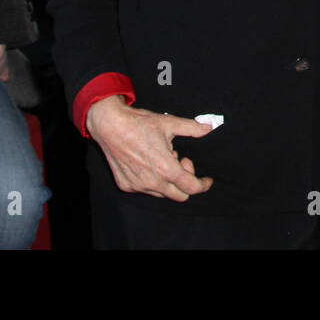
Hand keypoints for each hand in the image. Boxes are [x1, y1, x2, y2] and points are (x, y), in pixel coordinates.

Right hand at [84, 96, 213, 200]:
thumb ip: (193, 128)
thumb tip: (209, 127)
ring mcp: (138, 186)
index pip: (191, 187)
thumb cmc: (140, 124)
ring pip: (162, 193)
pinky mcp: (126, 185)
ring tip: (163, 159)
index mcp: (166, 169)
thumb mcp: (170, 123)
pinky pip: (145, 189)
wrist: (110, 126)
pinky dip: (153, 180)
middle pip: (180, 196)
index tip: (206, 180)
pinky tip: (150, 163)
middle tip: (181, 161)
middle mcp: (152, 182)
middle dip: (186, 182)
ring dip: (169, 181)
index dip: (203, 185)